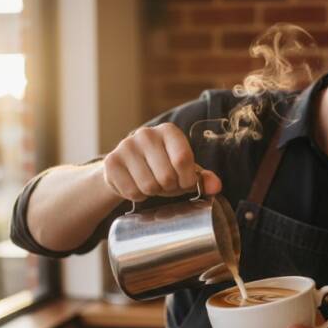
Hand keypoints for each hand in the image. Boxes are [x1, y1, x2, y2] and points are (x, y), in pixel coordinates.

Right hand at [102, 123, 221, 201]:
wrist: (127, 168)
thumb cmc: (162, 167)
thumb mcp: (184, 170)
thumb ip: (202, 178)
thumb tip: (216, 187)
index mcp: (169, 131)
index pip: (182, 159)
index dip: (186, 180)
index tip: (184, 183)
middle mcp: (146, 133)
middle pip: (166, 176)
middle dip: (169, 188)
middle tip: (165, 184)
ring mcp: (126, 146)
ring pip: (148, 186)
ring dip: (153, 193)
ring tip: (151, 183)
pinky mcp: (111, 162)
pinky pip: (131, 191)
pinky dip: (137, 196)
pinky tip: (136, 185)